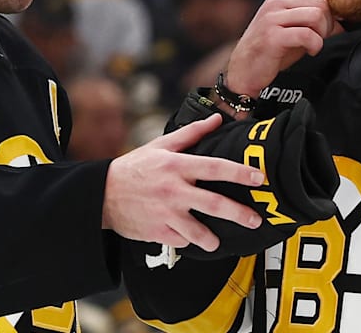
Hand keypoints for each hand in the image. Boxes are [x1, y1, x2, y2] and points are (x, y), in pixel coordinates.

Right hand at [103, 114, 264, 251]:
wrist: (102, 194)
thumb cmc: (134, 168)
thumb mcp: (160, 146)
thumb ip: (191, 133)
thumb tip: (216, 119)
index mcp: (176, 166)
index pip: (215, 168)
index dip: (239, 173)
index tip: (258, 178)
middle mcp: (173, 190)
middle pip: (214, 204)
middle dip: (239, 214)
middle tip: (254, 220)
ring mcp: (166, 214)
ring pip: (199, 232)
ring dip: (212, 239)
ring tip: (217, 240)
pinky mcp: (158, 232)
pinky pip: (182, 241)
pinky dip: (188, 242)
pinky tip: (190, 239)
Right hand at [224, 0, 342, 96]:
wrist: (244, 69)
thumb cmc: (271, 49)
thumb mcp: (294, 27)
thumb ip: (314, 18)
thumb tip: (343, 19)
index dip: (330, 16)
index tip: (325, 32)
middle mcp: (276, 2)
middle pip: (321, 5)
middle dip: (328, 26)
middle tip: (319, 40)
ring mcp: (272, 17)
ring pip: (317, 16)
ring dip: (322, 35)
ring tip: (313, 45)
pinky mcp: (273, 36)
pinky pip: (308, 35)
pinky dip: (315, 45)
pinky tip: (309, 51)